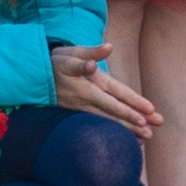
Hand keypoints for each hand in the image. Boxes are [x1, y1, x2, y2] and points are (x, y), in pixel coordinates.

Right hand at [48, 41, 168, 138]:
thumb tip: (109, 47)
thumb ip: (91, 53)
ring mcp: (82, 109)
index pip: (116, 93)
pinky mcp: (78, 115)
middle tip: (152, 131)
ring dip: (127, 130)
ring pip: (108, 121)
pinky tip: (127, 139)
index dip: (133, 102)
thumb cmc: (56, 61)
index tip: (150, 110)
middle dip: (134, 121)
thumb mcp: (72, 52)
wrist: (32, 76)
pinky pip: (99, 126)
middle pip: (115, 111)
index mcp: (90, 81)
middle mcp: (88, 97)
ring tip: (145, 138)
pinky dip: (114, 132)